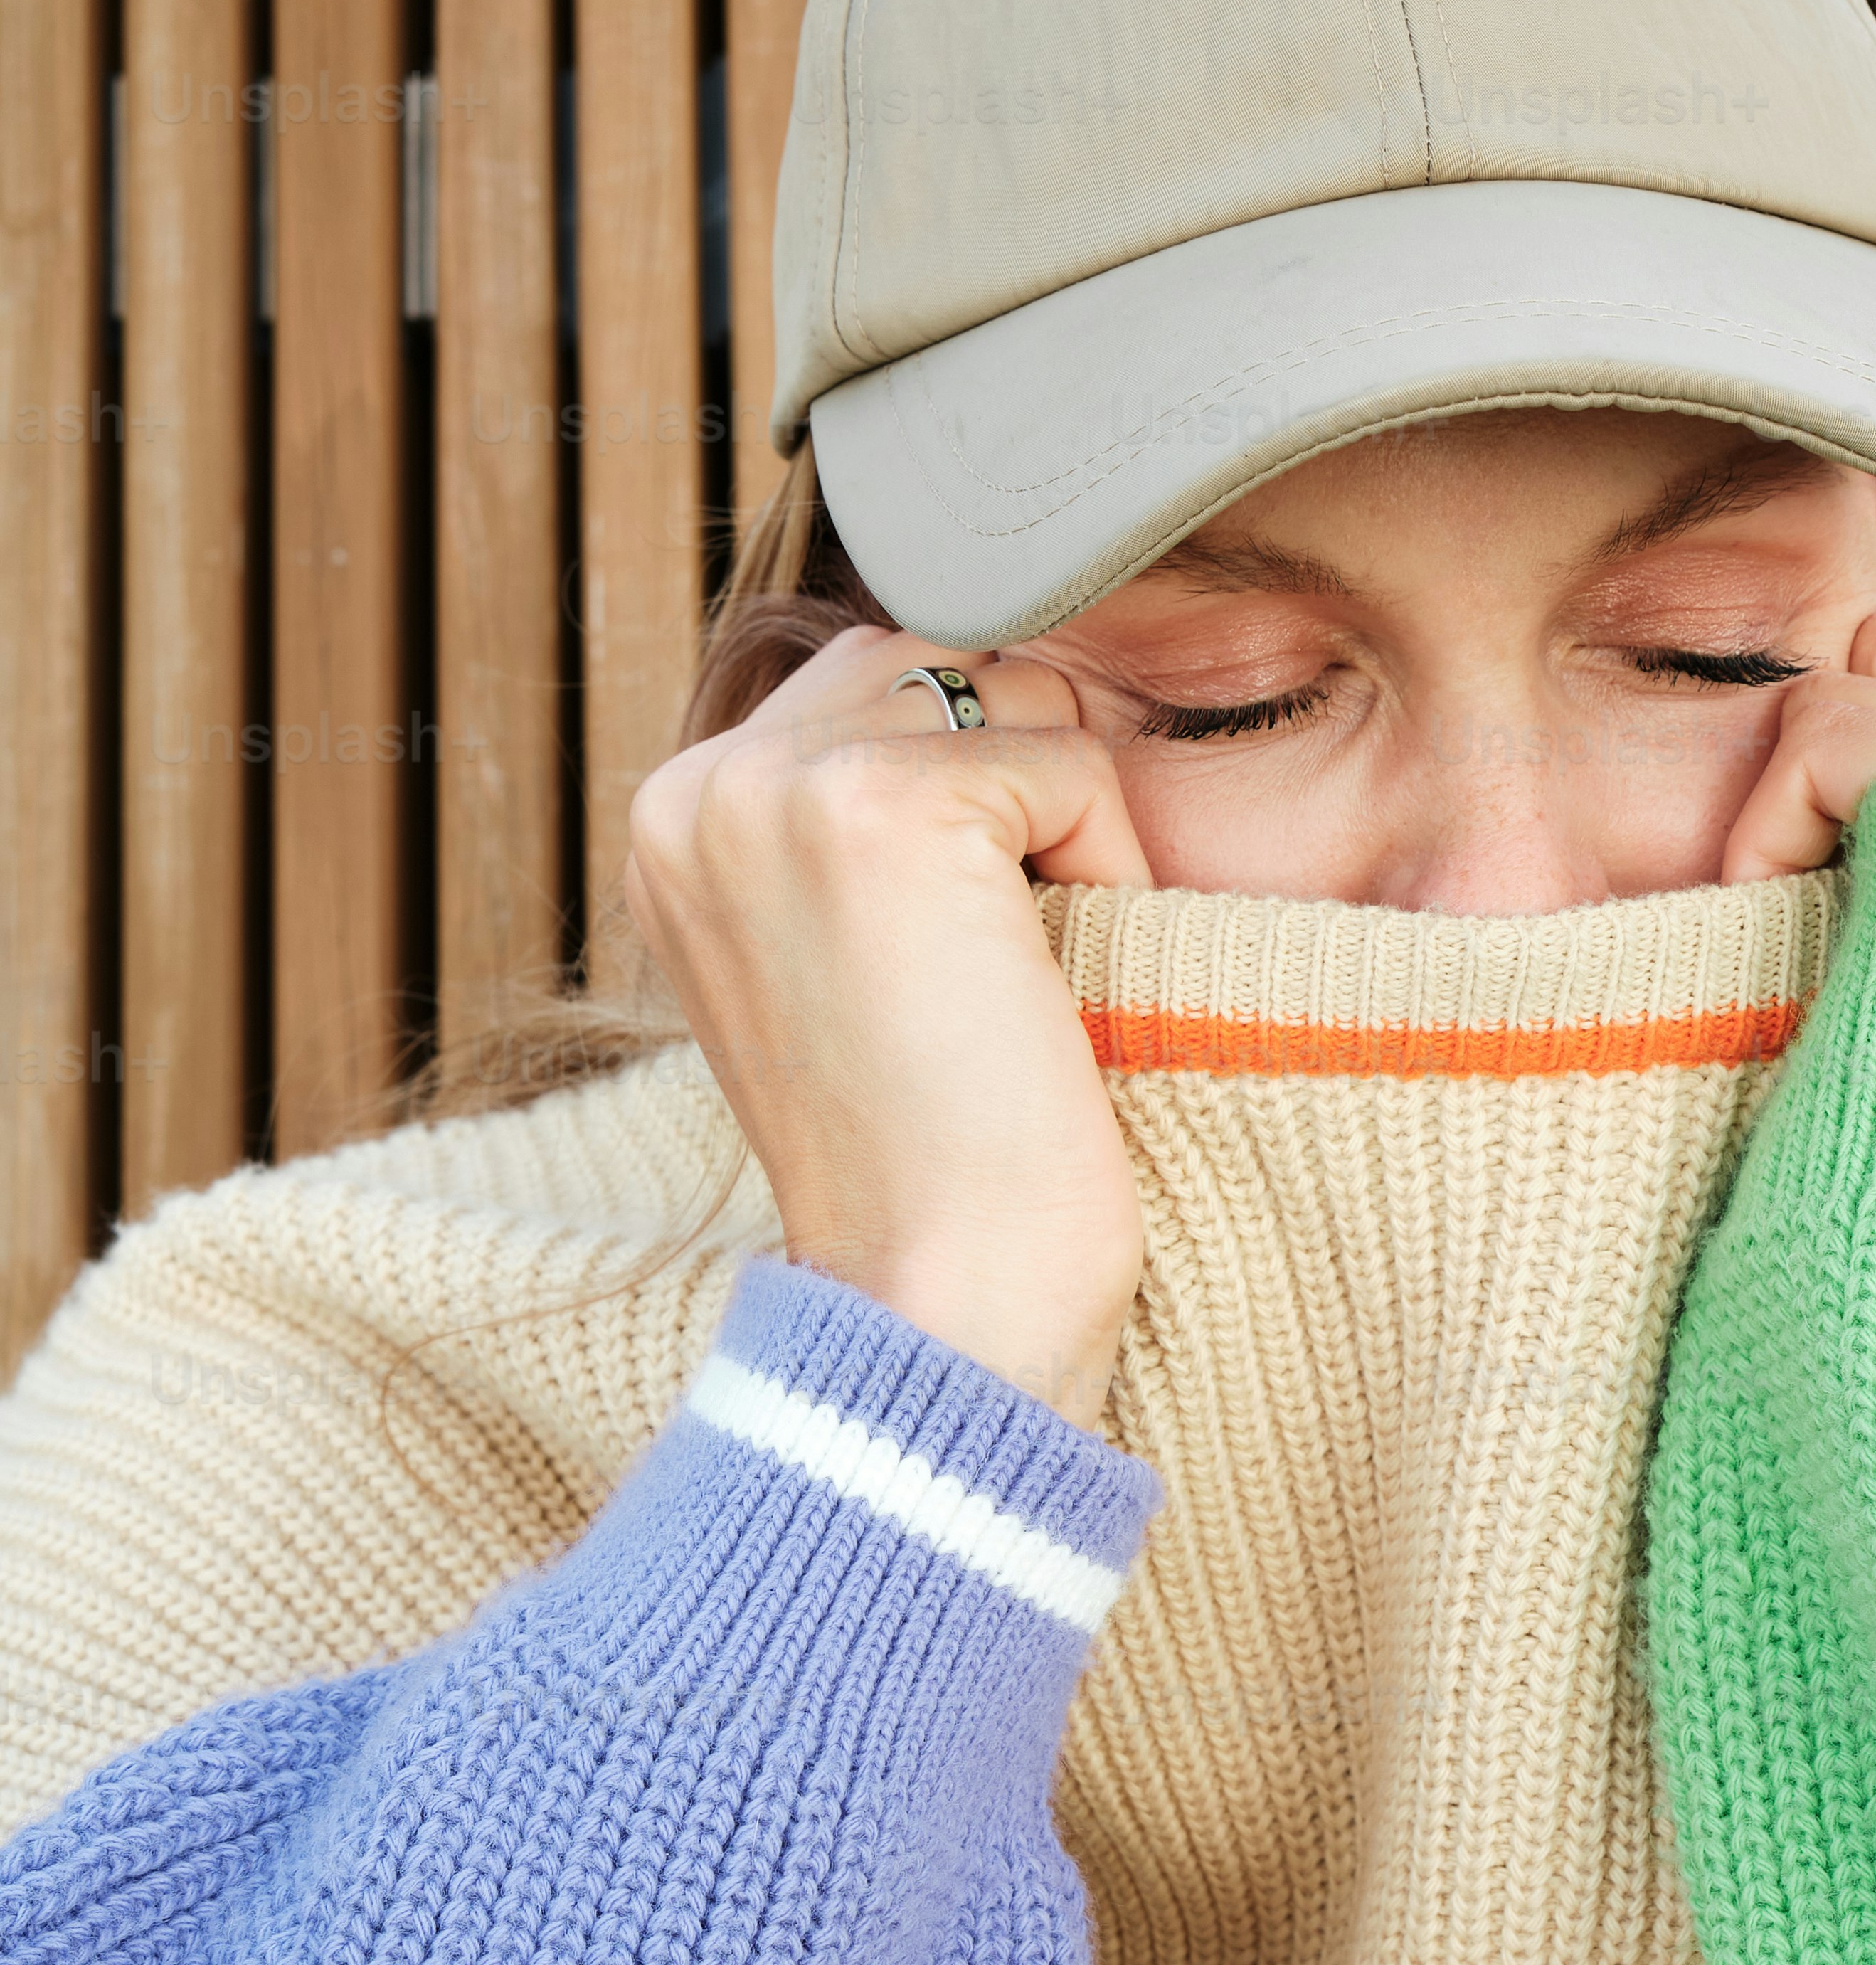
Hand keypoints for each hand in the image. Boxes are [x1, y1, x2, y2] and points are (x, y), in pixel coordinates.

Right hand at [624, 626, 1149, 1426]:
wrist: (939, 1305)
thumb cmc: (933, 1160)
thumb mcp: (849, 952)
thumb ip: (862, 814)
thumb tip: (992, 679)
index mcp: (677, 815)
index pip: (878, 684)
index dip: (977, 795)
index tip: (957, 959)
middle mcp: (699, 781)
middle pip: (942, 659)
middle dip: (1022, 783)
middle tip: (1002, 967)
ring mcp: (775, 785)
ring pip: (1012, 690)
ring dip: (1066, 818)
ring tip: (1020, 973)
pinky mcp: (877, 806)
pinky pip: (1073, 760)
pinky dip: (1109, 865)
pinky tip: (1049, 990)